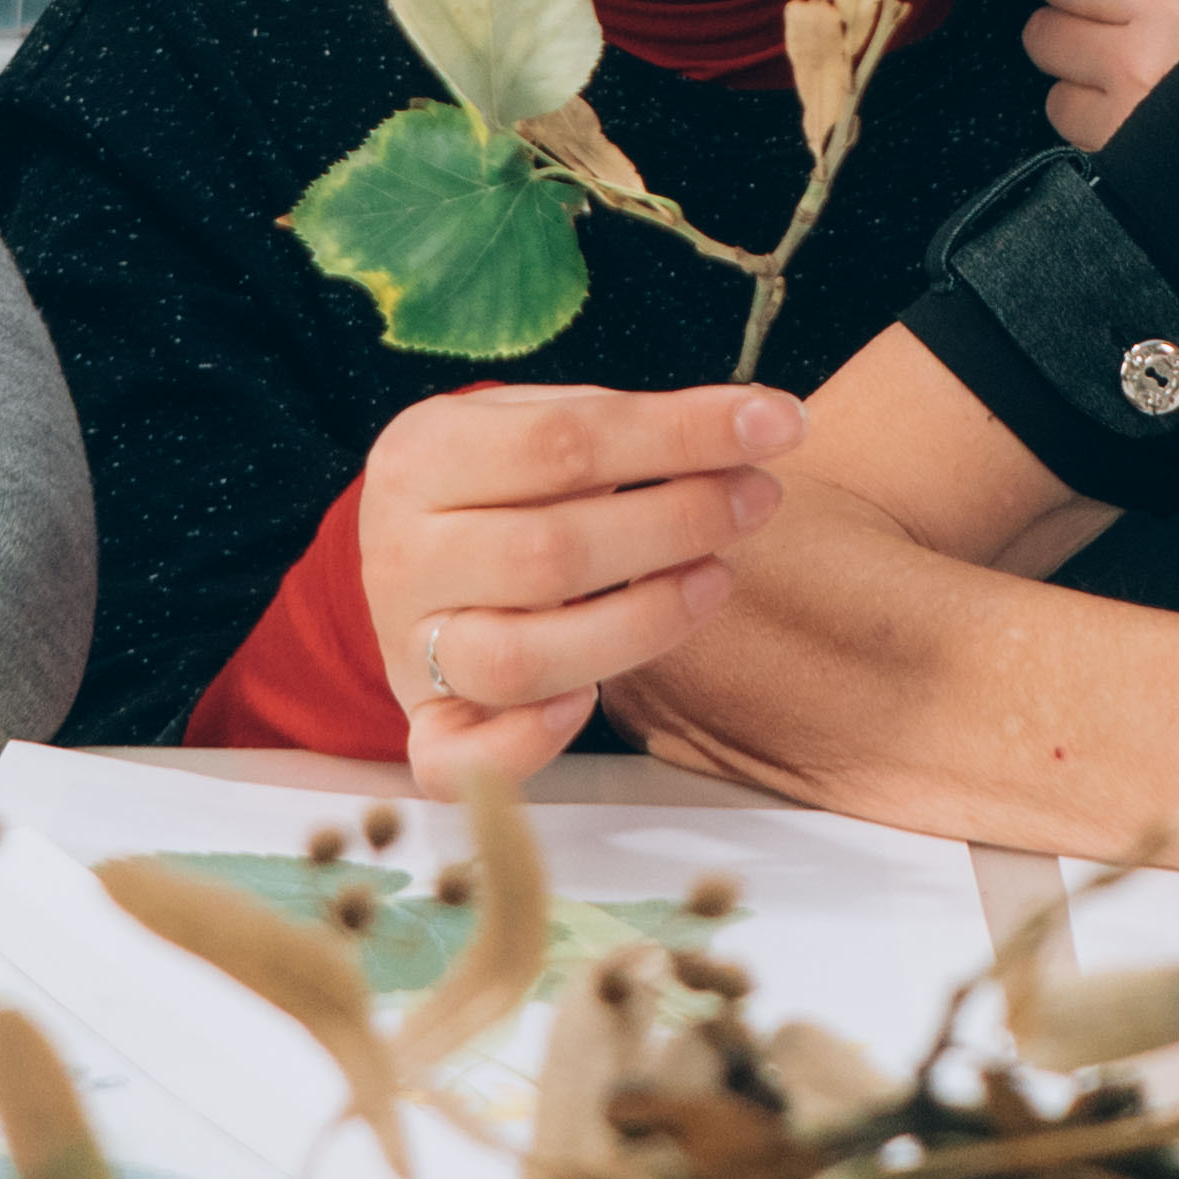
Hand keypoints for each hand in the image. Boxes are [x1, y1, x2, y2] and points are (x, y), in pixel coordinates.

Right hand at [367, 385, 797, 793]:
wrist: (415, 549)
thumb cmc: (502, 481)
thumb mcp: (533, 420)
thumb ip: (619, 424)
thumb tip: (748, 426)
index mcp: (423, 456)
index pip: (562, 442)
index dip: (680, 434)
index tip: (774, 425)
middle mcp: (403, 553)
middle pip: (549, 552)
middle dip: (676, 524)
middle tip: (756, 499)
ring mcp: (406, 646)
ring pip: (519, 658)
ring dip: (639, 623)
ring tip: (715, 580)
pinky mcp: (424, 722)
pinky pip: (458, 758)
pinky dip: (528, 742)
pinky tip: (591, 703)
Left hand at [1024, 0, 1178, 153]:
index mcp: (1164, 5)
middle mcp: (1138, 58)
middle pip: (1041, 28)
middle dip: (1069, 32)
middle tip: (1114, 41)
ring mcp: (1123, 113)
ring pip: (1050, 82)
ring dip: (1077, 83)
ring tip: (1125, 84)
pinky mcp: (1112, 154)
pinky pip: (1063, 123)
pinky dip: (1085, 121)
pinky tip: (1125, 117)